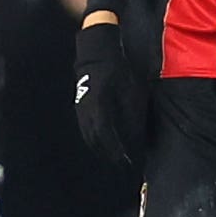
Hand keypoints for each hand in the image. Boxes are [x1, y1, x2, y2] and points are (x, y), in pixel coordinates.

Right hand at [72, 18, 147, 171]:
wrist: (97, 54)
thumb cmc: (117, 71)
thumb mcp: (131, 92)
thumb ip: (132, 116)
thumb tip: (135, 135)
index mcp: (100, 106)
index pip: (106, 136)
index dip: (115, 151)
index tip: (126, 161)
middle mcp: (87, 111)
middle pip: (94, 140)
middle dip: (107, 153)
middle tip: (121, 163)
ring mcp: (81, 109)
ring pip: (88, 135)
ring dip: (99, 148)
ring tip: (112, 156)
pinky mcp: (80, 107)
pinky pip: (86, 128)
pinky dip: (94, 139)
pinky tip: (103, 141)